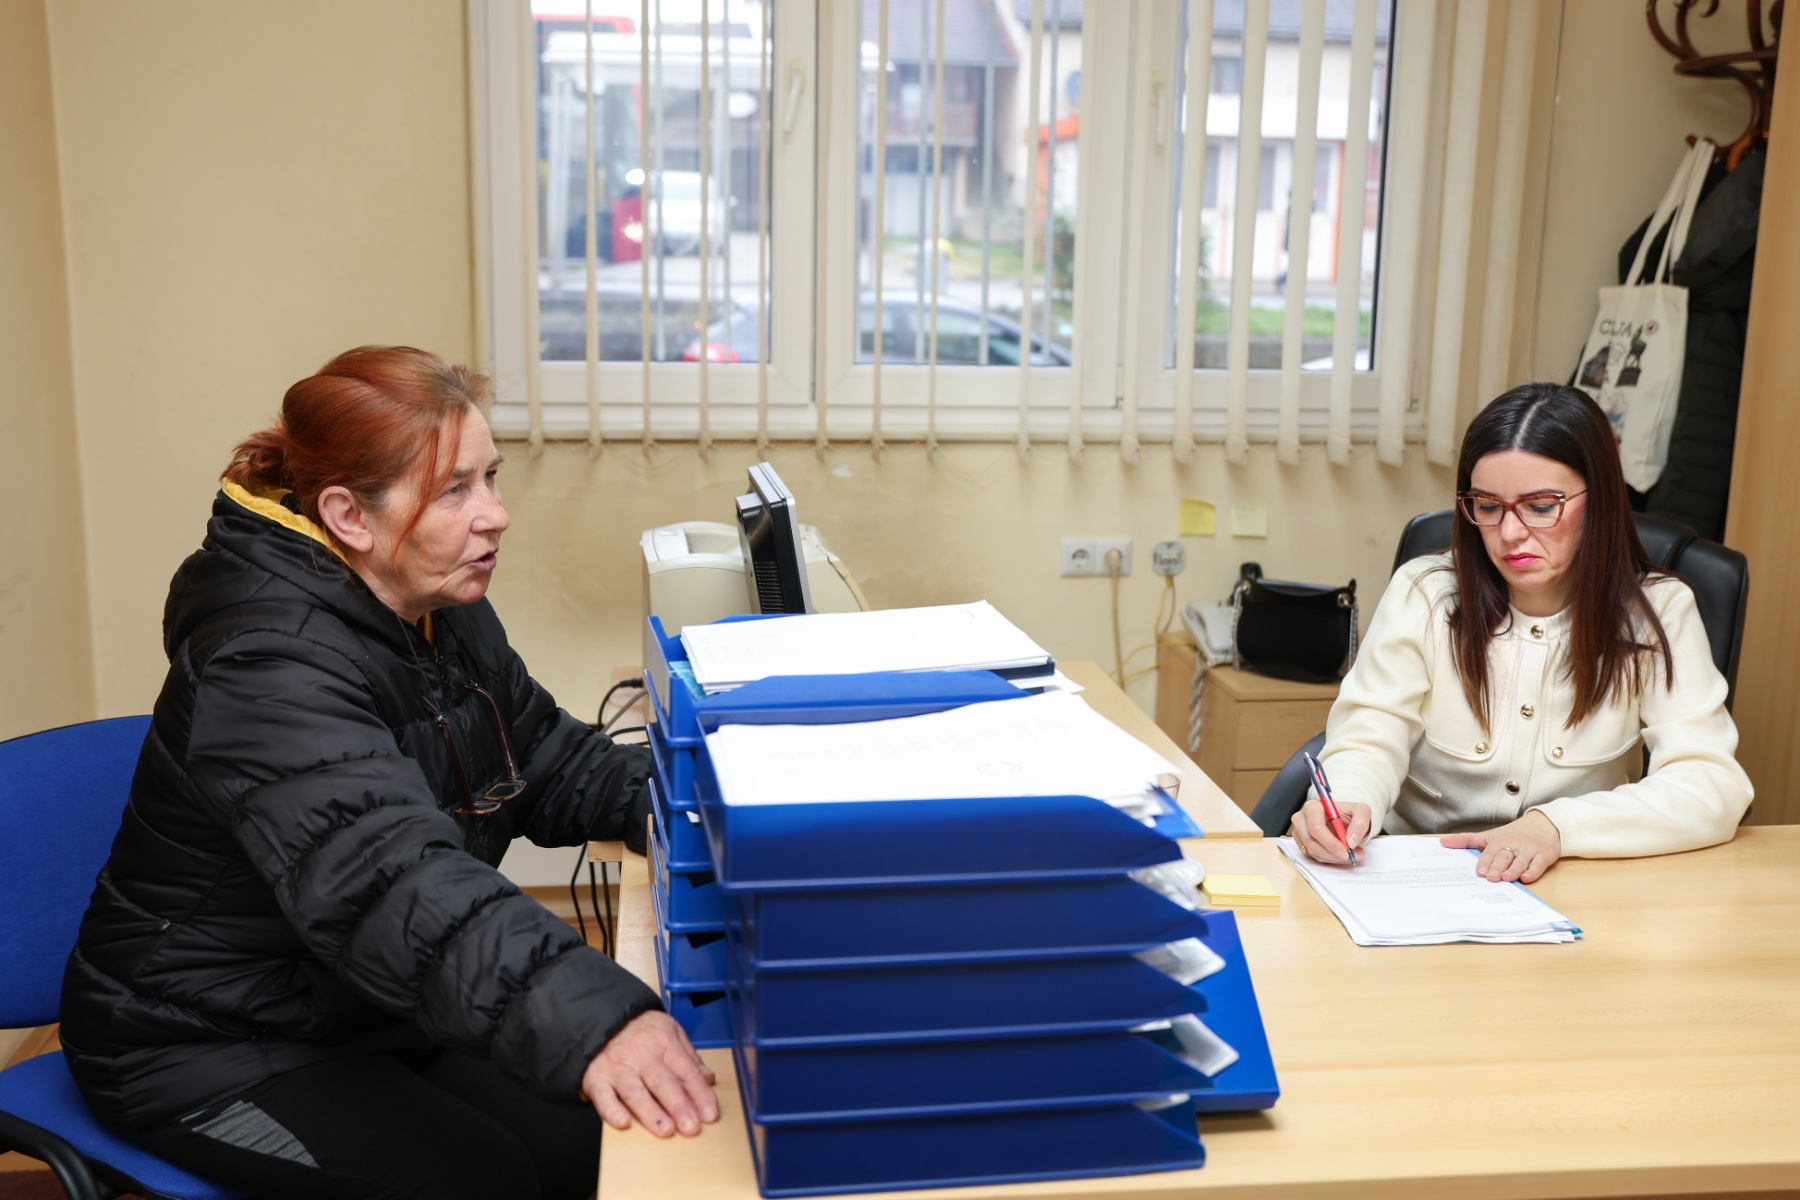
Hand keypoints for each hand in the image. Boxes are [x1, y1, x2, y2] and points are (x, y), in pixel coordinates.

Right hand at [581, 1010, 718, 1137]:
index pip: (686, 1070)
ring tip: (666, 1130)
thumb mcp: (670, 1030)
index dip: (700, 1093)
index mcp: (664, 1043)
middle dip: (679, 1105)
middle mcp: (641, 1055)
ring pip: (635, 1092)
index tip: (710, 1114)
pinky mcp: (596, 1078)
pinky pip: (603, 1096)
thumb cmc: (641, 1030)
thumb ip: (689, 1057)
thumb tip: (708, 1079)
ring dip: (651, 1112)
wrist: (602, 1018)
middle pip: (662, 1082)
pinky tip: (623, 1123)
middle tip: (691, 1127)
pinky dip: (611, 1110)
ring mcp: (618, 1067)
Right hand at [1289, 797, 1371, 864]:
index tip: (1346, 851)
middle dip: (1332, 853)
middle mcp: (1301, 819)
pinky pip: (1313, 856)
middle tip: (1350, 856)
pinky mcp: (1302, 843)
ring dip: (1333, 858)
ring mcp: (1299, 832)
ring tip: (1350, 855)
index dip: (1331, 843)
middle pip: (1311, 842)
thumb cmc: (1349, 813)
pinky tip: (1340, 854)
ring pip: (1313, 852)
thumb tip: (1351, 841)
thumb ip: (1360, 823)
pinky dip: (1329, 859)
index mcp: (1312, 807)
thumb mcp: (1361, 811)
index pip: (1316, 828)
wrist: (1344, 819)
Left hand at [1440, 807, 1560, 882]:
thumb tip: (1442, 842)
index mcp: (1498, 840)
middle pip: (1504, 857)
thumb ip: (1467, 840)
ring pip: (1520, 861)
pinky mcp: (1544, 855)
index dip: (1485, 862)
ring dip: (1514, 870)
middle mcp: (1514, 844)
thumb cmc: (1513, 833)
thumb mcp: (1489, 835)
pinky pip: (1538, 864)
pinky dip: (1533, 871)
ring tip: (1506, 878)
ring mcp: (1529, 850)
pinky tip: (1527, 878)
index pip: (1490, 853)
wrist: (1544, 823)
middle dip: (1497, 867)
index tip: (1479, 872)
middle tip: (1491, 878)